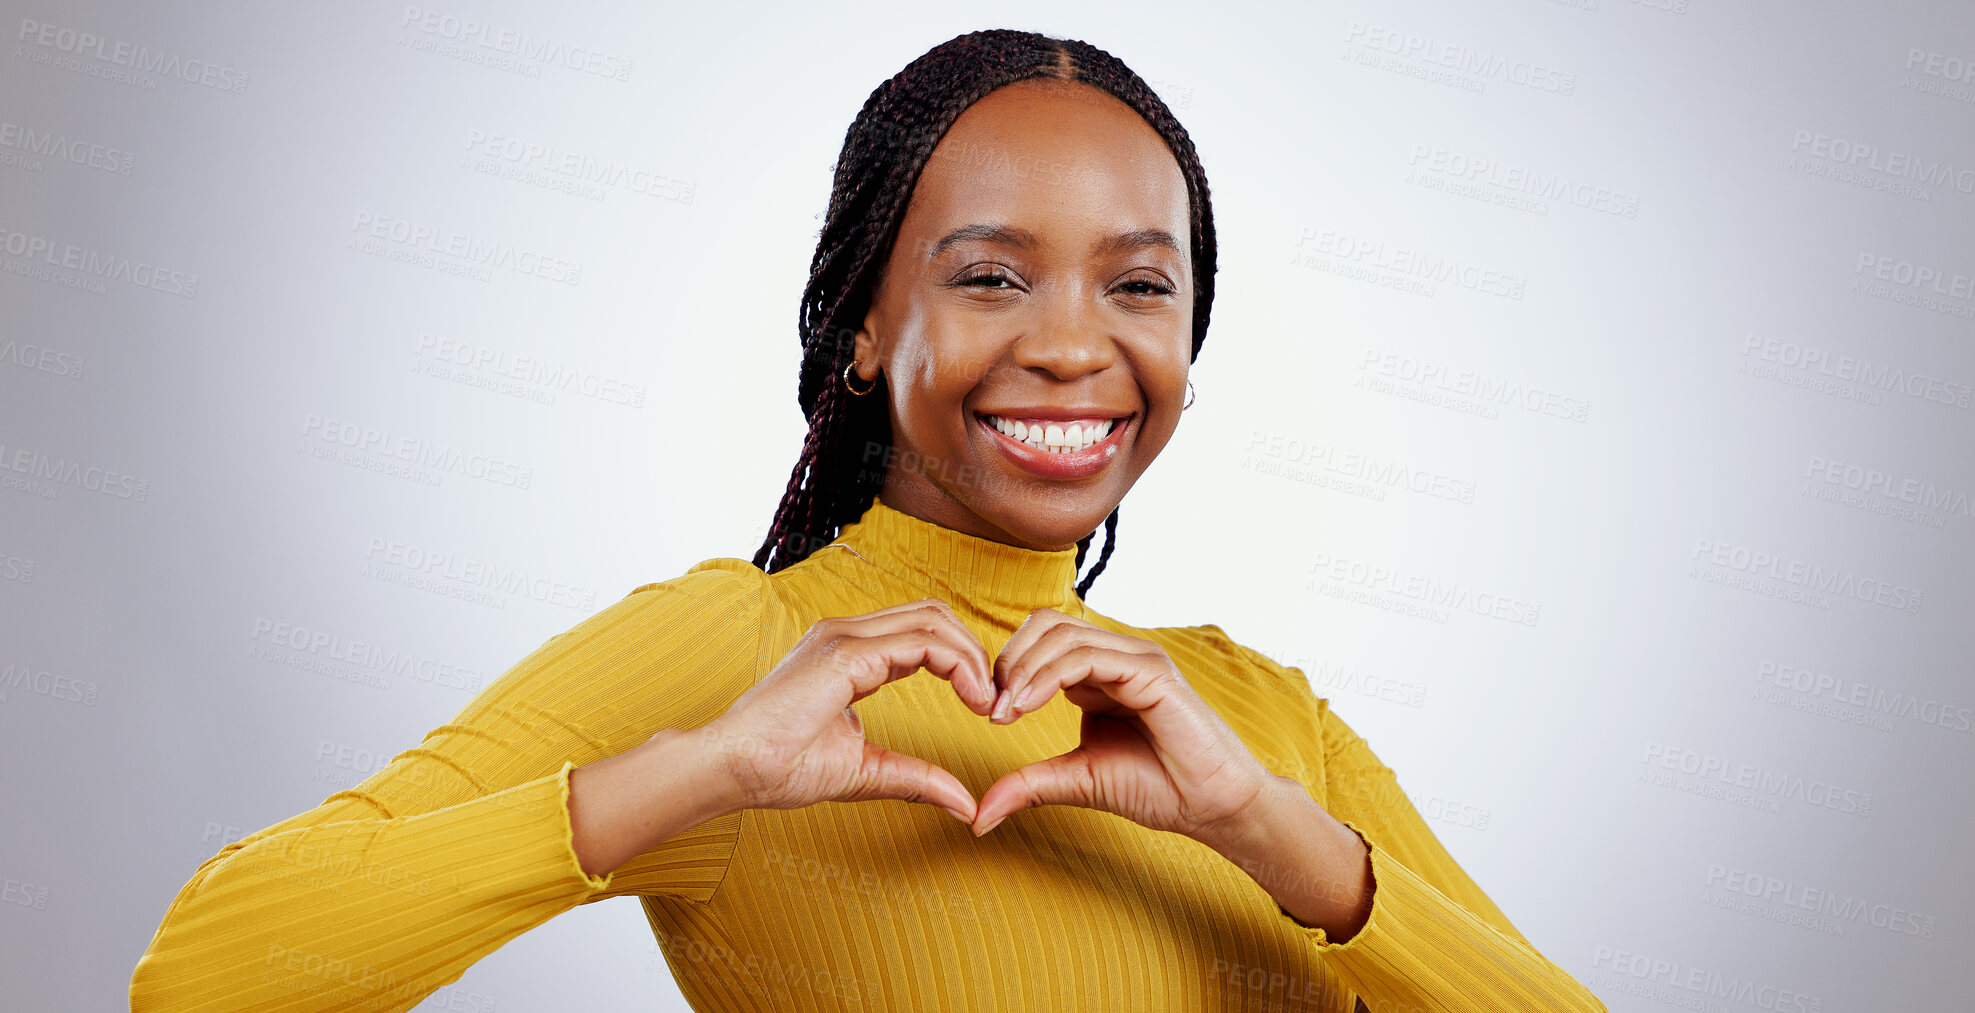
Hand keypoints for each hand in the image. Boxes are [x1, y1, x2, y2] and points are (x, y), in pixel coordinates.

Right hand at [697, 598, 995, 823]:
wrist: (734, 769)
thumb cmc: (781, 768)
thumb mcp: (866, 770)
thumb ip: (916, 778)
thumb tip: (965, 804)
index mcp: (848, 652)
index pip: (922, 630)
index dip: (962, 660)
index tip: (983, 704)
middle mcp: (847, 633)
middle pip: (935, 614)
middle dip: (974, 651)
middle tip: (993, 700)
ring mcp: (845, 638)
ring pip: (934, 619)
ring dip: (972, 656)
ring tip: (986, 701)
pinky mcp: (846, 654)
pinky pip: (922, 642)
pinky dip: (958, 664)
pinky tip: (971, 697)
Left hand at [970, 607, 1275, 845]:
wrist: (1213, 808)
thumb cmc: (1159, 789)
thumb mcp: (1078, 781)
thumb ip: (1030, 784)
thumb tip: (980, 815)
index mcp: (1100, 672)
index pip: (1041, 639)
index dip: (1007, 668)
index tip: (989, 713)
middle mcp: (1118, 655)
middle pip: (1046, 624)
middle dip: (1009, 661)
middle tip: (992, 708)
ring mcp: (1137, 658)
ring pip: (1062, 634)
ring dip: (1023, 669)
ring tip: (1006, 711)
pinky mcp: (1152, 672)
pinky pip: (1089, 656)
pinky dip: (1048, 676)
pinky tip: (1026, 706)